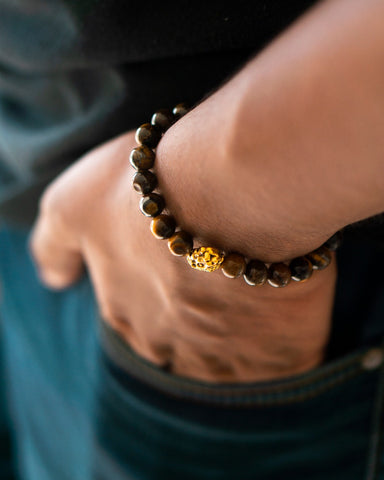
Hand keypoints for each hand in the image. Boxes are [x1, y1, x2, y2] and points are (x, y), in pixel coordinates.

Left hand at [30, 131, 336, 382]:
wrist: (236, 187)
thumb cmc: (156, 185)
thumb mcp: (78, 202)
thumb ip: (56, 244)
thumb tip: (53, 278)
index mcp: (124, 312)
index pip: (135, 318)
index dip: (160, 288)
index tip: (182, 261)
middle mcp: (169, 347)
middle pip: (180, 346)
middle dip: (196, 319)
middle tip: (223, 274)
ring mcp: (226, 360)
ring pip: (231, 363)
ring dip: (241, 338)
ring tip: (259, 296)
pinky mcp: (280, 357)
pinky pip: (284, 362)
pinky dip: (287, 343)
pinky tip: (292, 309)